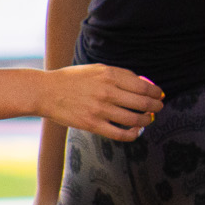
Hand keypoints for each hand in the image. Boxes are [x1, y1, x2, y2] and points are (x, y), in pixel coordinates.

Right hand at [36, 63, 162, 139]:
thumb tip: (143, 84)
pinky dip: (133, 134)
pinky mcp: (92, 124)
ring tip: (148, 119)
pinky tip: (136, 132)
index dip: (155, 92)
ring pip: (134, 119)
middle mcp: (107, 91)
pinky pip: (120, 133)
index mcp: (109, 74)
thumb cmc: (72, 79)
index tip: (159, 95)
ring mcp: (100, 109)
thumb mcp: (96, 69)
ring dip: (146, 120)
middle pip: (142, 102)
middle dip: (155, 106)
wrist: (45, 91)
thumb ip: (118, 75)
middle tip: (158, 108)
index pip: (142, 86)